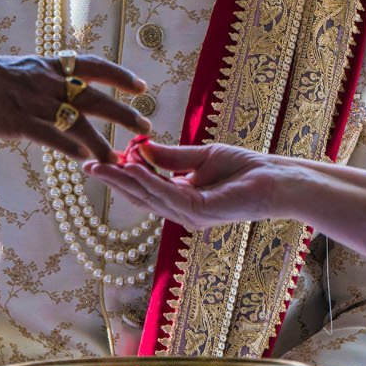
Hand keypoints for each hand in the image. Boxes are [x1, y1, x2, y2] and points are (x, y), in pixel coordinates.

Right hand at [0, 47, 149, 162]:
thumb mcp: (16, 71)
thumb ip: (38, 83)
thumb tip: (55, 96)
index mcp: (46, 67)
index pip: (92, 65)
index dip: (119, 76)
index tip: (140, 86)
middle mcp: (46, 82)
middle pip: (94, 96)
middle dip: (123, 112)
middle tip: (145, 126)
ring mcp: (33, 102)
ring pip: (78, 122)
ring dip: (102, 141)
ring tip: (119, 158)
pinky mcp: (18, 122)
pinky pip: (52, 136)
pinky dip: (71, 149)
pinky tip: (85, 161)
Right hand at [85, 141, 300, 229]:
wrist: (279, 179)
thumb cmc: (247, 168)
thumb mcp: (202, 157)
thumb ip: (172, 157)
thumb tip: (141, 150)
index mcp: (182, 202)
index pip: (144, 192)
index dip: (120, 177)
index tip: (94, 163)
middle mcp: (184, 213)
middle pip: (140, 198)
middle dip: (113, 181)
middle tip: (86, 166)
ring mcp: (192, 216)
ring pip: (149, 197)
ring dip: (124, 180)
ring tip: (101, 164)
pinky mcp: (202, 211)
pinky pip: (168, 194)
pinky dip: (148, 179)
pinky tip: (132, 166)